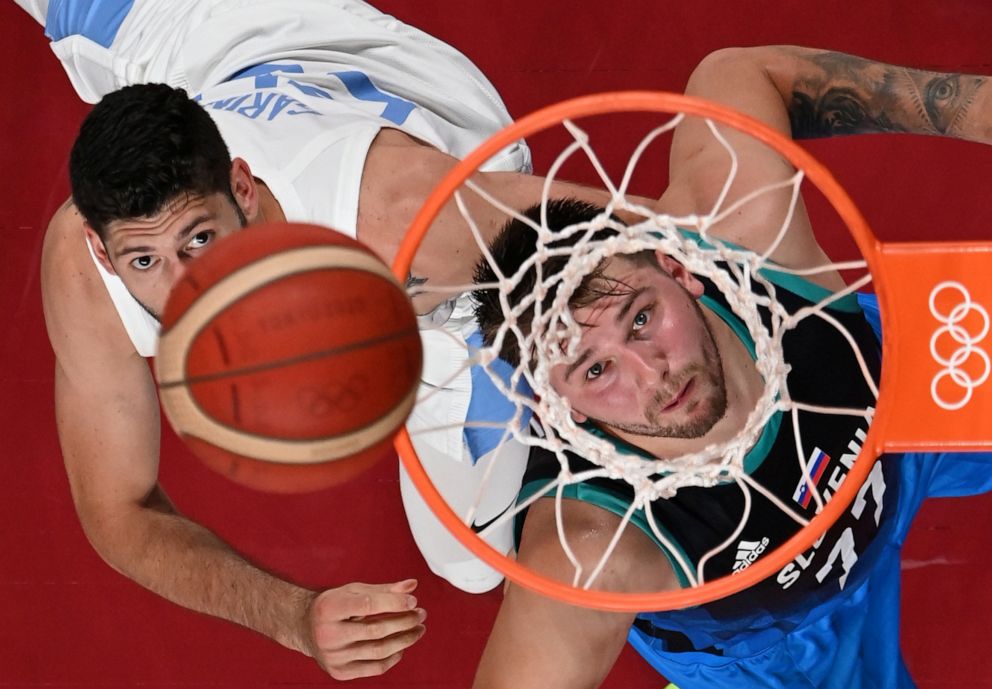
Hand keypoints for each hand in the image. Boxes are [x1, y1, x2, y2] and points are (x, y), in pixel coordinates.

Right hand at [304, 579, 426, 679]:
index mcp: (329, 608)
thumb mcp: (353, 591)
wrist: (305, 628)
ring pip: (379, 651)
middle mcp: (328, 634)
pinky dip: (393, 657)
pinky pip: (374, 668)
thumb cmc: (333, 606)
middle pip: (376, 630)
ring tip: (418, 629)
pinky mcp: (339, 672)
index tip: (412, 601)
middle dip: (404, 622)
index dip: (394, 603)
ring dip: (405, 640)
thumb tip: (412, 586)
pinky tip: (402, 647)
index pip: (368, 605)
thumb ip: (383, 590)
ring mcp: (333, 656)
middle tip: (420, 614)